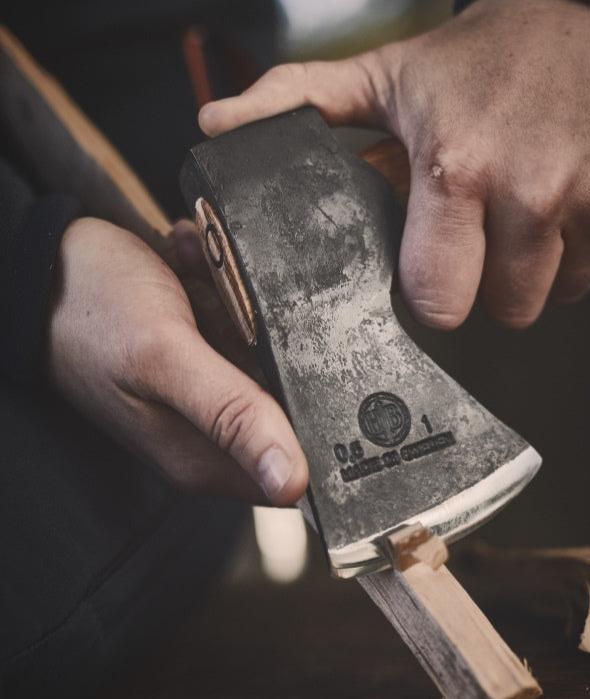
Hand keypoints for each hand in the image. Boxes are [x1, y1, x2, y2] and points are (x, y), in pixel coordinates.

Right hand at [47, 217, 307, 503]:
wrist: (55, 265)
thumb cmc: (95, 310)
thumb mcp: (166, 358)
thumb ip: (230, 416)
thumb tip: (292, 480)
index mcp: (203, 459)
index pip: (295, 465)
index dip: (311, 416)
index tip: (287, 359)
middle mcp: (210, 437)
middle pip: (288, 401)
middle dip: (266, 345)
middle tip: (224, 306)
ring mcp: (209, 399)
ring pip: (269, 357)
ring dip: (239, 312)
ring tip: (197, 284)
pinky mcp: (206, 365)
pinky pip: (244, 331)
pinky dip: (224, 296)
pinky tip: (191, 275)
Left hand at [198, 0, 589, 328]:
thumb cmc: (486, 58)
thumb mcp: (386, 77)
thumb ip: (296, 106)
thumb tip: (217, 130)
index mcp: (459, 168)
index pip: (439, 302)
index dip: (431, 296)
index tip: (431, 273)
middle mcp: (536, 190)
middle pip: (505, 312)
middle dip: (487, 287)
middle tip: (481, 235)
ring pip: (556, 296)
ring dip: (537, 269)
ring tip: (524, 212)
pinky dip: (584, 249)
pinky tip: (569, 201)